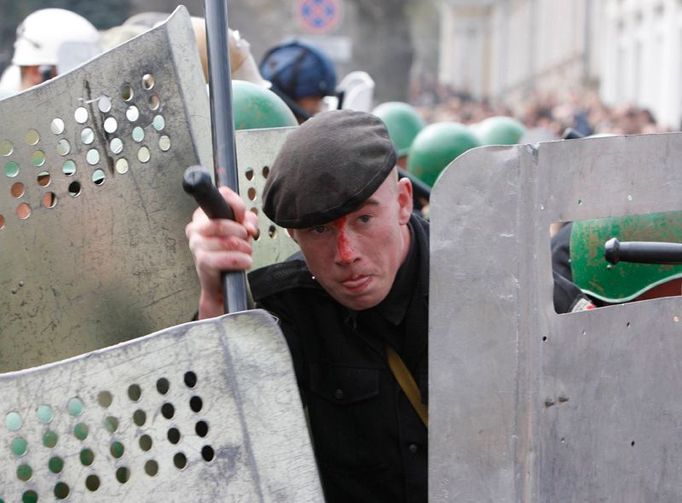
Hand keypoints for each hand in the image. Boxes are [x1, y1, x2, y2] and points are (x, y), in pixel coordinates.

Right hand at [185, 186, 258, 317]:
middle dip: (241, 232)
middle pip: (221, 222)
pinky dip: (241, 260)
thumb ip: (248, 220)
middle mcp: (195, 228)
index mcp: (203, 215)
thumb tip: (248, 226)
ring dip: (244, 248)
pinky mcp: (202, 262)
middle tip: (247, 240)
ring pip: (228, 241)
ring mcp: (196, 245)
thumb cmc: (229, 253)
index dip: (237, 205)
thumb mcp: (242, 232)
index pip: (221, 195)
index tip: (243, 218)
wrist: (221, 283)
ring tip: (246, 252)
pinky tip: (245, 262)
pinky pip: (227, 258)